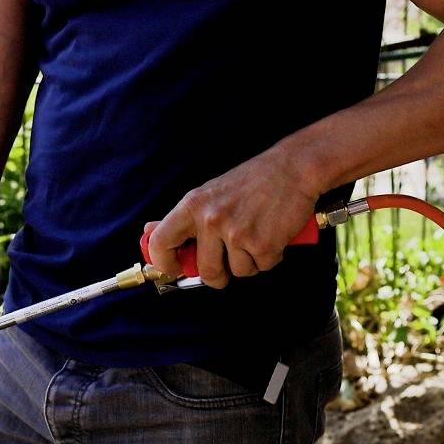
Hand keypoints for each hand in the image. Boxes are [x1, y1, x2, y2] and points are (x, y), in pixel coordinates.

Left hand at [145, 145, 319, 288]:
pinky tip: (273, 235)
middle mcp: (211, 219)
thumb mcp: (210, 193)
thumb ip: (184, 218)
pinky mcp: (263, 244)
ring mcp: (237, 233)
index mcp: (193, 205)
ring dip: (249, 262)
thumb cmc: (252, 181)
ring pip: (237, 272)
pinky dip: (270, 258)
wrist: (293, 168)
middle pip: (205, 270)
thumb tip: (150, 233)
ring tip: (257, 236)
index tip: (174, 268)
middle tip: (227, 266)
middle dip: (217, 276)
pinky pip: (262, 267)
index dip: (164, 262)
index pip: (161, 242)